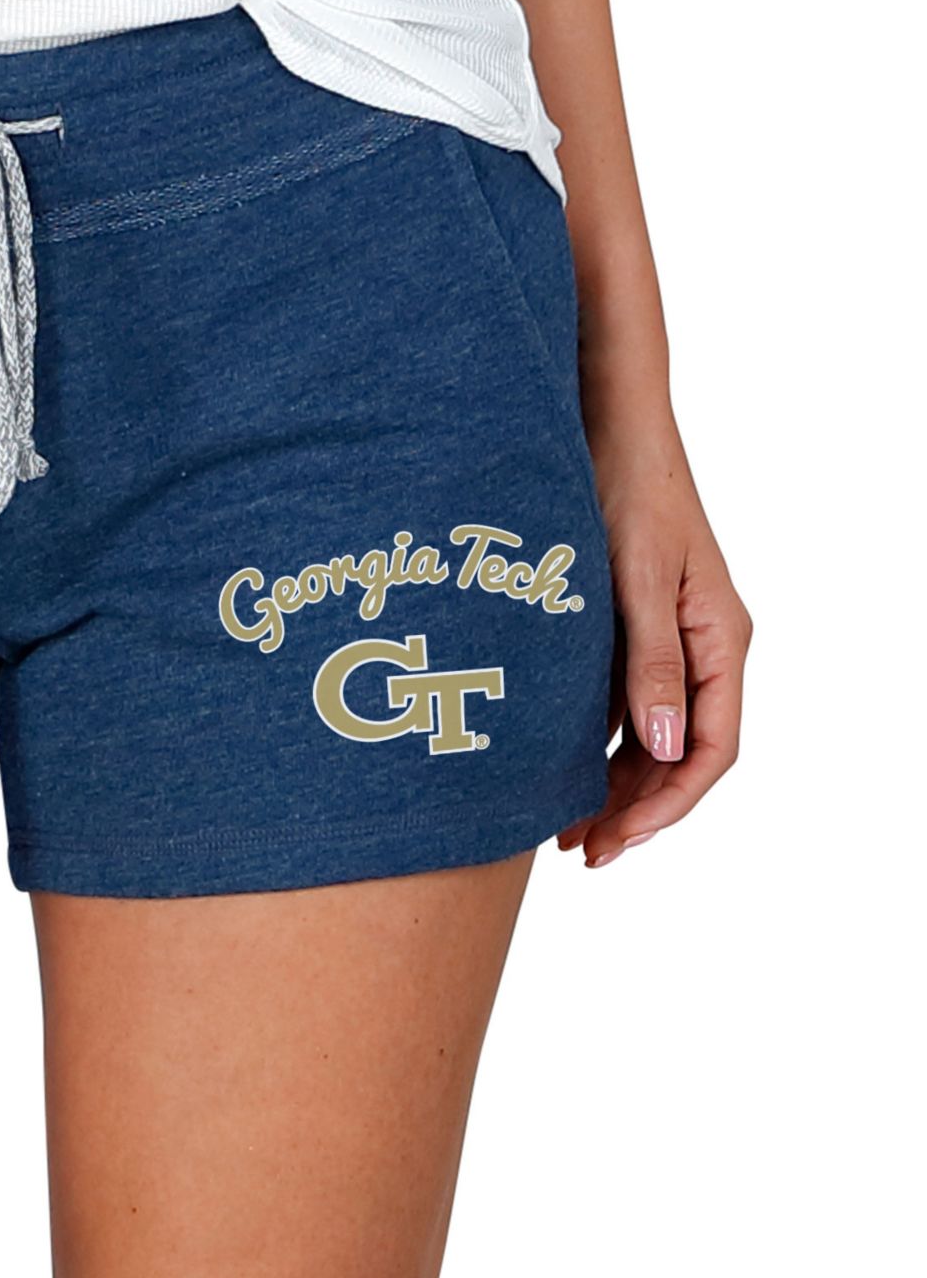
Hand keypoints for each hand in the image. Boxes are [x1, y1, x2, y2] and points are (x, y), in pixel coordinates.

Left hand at [559, 414, 750, 867]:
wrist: (605, 426)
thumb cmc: (627, 490)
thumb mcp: (639, 579)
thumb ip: (652, 663)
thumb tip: (665, 750)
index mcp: (721, 638)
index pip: (712, 748)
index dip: (668, 804)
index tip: (619, 840)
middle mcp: (703, 645)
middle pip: (680, 752)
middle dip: (636, 808)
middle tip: (581, 851)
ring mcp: (668, 637)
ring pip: (651, 734)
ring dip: (613, 783)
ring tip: (564, 827)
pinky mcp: (632, 626)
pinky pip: (624, 702)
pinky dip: (596, 740)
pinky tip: (557, 766)